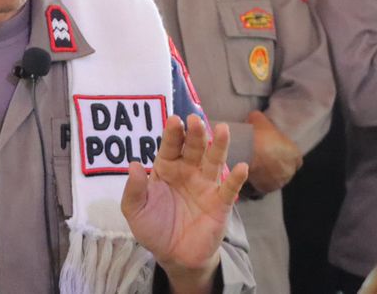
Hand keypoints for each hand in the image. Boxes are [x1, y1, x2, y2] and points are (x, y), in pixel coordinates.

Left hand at [122, 115, 249, 293]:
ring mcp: (206, 185)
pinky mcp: (220, 203)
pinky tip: (242, 167)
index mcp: (167, 168)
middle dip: (195, 133)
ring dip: (219, 145)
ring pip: (213, 161)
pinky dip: (236, 178)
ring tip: (223, 129)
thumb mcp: (135, 211)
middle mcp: (188, 171)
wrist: (174, 256)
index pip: (170, 146)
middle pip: (193, 148)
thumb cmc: (154, 228)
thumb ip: (133, 190)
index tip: (174, 119)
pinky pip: (229, 188)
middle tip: (195, 119)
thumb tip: (133, 164)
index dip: (173, 133)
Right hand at [245, 110, 300, 194]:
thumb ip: (260, 119)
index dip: (286, 154)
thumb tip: (254, 118)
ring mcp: (279, 182)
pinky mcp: (266, 189)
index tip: (277, 150)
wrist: (247, 152)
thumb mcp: (260, 119)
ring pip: (276, 178)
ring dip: (270, 174)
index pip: (296, 158)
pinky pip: (264, 185)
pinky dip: (260, 181)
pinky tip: (253, 174)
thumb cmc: (259, 135)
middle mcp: (290, 171)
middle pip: (286, 169)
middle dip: (278, 164)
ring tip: (258, 166)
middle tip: (265, 157)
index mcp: (295, 155)